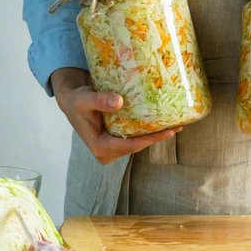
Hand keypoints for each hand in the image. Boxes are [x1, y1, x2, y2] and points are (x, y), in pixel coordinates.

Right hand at [51, 68, 179, 164]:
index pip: (129, 146)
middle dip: (156, 138)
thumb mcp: (85, 99)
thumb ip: (100, 100)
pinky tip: (163, 124)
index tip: (166, 132)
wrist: (73, 101)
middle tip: (177, 127)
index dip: (148, 140)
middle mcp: (107, 151)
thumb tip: (119, 102)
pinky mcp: (117, 141)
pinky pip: (135, 138)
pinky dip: (148, 131)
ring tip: (175, 125)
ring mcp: (113, 148)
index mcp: (99, 146)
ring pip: (138, 143)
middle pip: (137, 146)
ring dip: (155, 135)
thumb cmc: (77, 101)